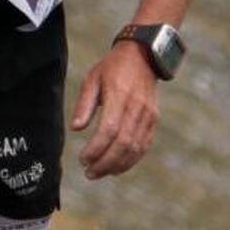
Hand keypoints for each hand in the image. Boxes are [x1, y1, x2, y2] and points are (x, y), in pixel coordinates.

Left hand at [71, 40, 158, 179]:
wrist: (143, 56)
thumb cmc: (113, 68)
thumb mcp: (92, 79)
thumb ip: (84, 104)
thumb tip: (76, 129)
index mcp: (119, 95)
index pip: (109, 130)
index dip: (96, 148)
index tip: (82, 159)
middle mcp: (136, 107)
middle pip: (122, 143)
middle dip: (105, 163)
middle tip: (89, 173)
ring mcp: (147, 115)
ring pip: (135, 148)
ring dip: (117, 165)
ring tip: (100, 173)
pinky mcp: (153, 120)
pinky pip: (144, 145)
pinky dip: (131, 160)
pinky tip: (117, 168)